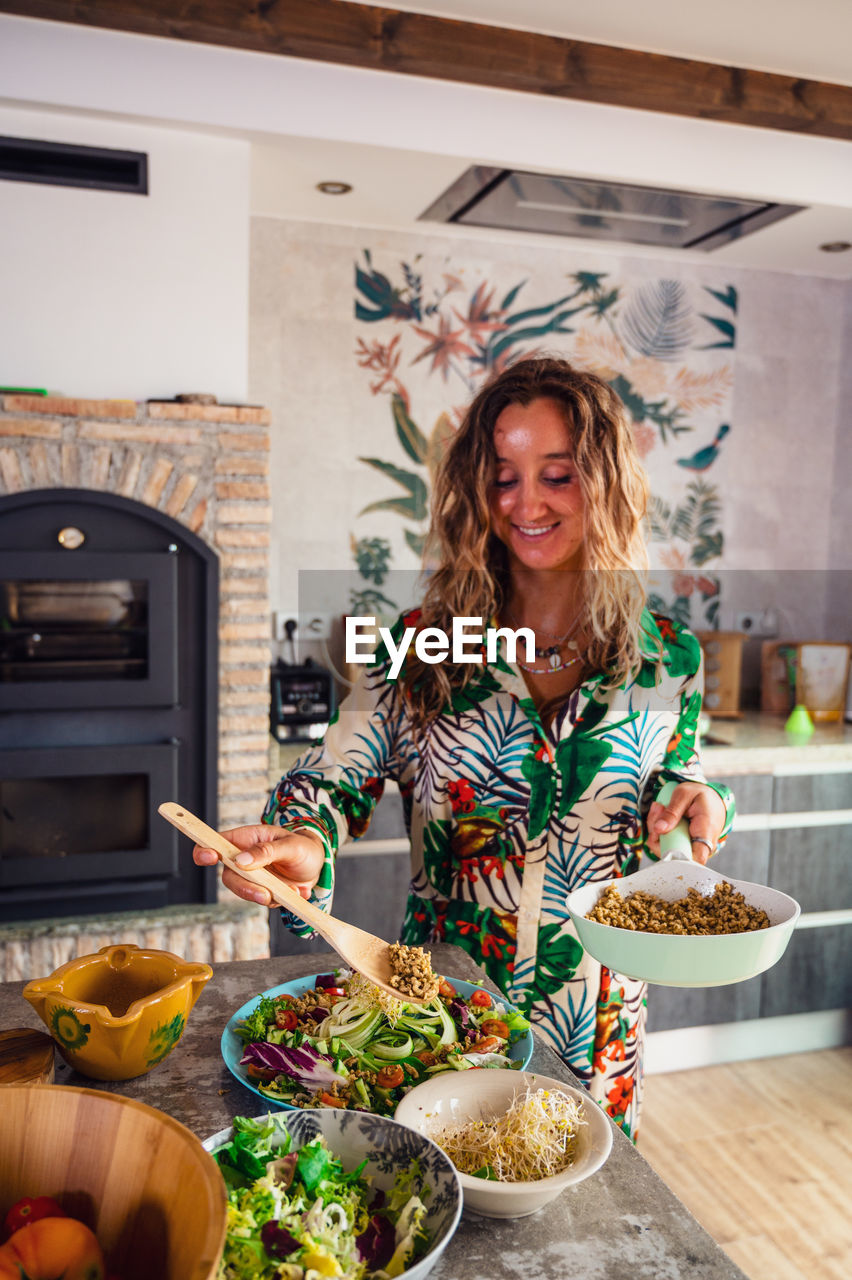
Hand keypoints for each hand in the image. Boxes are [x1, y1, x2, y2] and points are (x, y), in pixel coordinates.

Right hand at [192, 824, 324, 905]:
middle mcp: (244, 859)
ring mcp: (252, 877)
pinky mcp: (262, 892)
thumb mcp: (291, 845)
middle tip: (265, 895)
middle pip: (228, 875)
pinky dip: (279, 900)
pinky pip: (262, 901)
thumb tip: (241, 860)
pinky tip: (296, 891)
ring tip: (291, 891)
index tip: (209, 857)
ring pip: (244, 892)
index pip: (217, 842)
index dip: (206, 850)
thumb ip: (267, 851)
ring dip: (264, 896)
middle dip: (244, 887)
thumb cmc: (303, 848)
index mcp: (247, 839)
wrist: (318, 866)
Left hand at [646, 782, 726, 864]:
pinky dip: (658, 831)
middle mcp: (700, 846)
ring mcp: (691, 848)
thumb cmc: (701, 796)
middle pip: (673, 854)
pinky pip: (665, 845)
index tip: (661, 836)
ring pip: (666, 850)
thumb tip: (659, 829)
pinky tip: (661, 815)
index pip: (696, 858)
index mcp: (706, 832)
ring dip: (656, 830)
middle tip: (658, 809)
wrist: (711, 799)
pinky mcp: (682, 846)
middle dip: (657, 834)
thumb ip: (672, 812)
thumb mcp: (684, 795)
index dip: (676, 856)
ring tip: (660, 808)